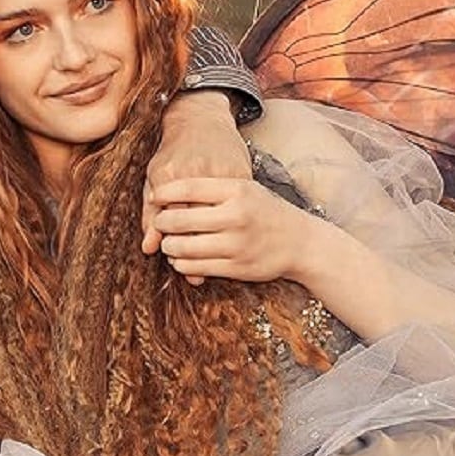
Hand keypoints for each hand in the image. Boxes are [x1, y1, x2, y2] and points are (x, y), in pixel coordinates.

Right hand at [142, 91, 250, 272]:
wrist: (199, 118)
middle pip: (191, 221)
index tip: (211, 266)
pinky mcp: (159, 170)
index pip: (217, 220)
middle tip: (185, 269)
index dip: (212, 245)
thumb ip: (236, 202)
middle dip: (186, 247)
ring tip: (167, 258)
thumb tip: (241, 236)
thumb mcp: (238, 173)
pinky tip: (151, 241)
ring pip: (167, 214)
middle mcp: (199, 175)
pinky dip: (150, 222)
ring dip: (164, 239)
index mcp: (224, 177)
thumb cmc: (225, 149)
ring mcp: (176, 171)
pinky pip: (152, 203)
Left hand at [146, 176, 320, 284]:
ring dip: (168, 246)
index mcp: (237, 190)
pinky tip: (180, 259)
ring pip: (184, 247)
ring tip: (168, 243)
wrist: (299, 242)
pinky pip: (196, 267)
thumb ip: (211, 189)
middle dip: (162, 222)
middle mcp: (237, 216)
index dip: (165, 193)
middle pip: (181, 219)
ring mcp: (237, 244)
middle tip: (159, 222)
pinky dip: (181, 264)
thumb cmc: (264, 211)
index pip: (189, 187)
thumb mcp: (245, 190)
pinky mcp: (237, 268)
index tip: (154, 197)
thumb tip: (167, 192)